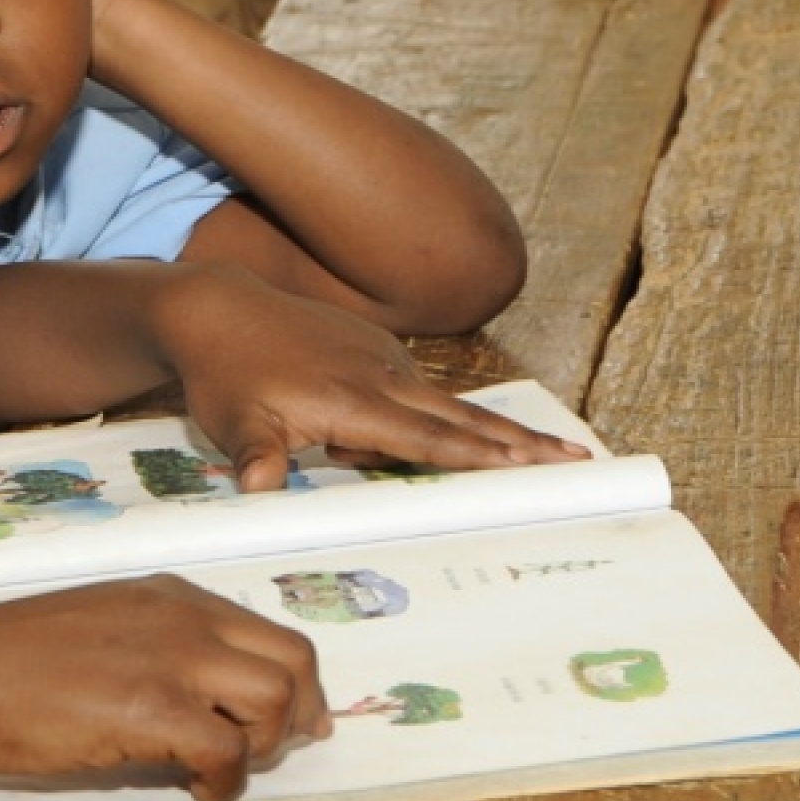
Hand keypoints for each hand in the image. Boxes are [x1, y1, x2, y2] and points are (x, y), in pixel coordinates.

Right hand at [0, 575, 328, 800]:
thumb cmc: (13, 658)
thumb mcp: (100, 625)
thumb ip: (154, 644)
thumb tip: (197, 697)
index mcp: (171, 598)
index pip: (267, 632)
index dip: (293, 681)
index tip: (294, 717)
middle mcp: (185, 619)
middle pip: (294, 659)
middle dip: (299, 712)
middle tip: (276, 750)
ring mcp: (173, 660)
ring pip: (277, 700)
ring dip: (262, 745)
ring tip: (219, 766)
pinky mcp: (154, 708)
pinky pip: (230, 751)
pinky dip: (225, 780)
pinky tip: (197, 788)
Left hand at [158, 267, 589, 488]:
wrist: (218, 310)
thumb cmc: (225, 375)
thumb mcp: (233, 423)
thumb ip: (255, 457)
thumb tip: (258, 490)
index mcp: (353, 400)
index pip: (426, 437)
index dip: (477, 456)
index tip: (528, 468)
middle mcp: (380, 377)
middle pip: (462, 418)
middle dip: (522, 442)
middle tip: (580, 460)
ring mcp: (383, 361)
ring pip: (446, 408)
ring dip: (491, 435)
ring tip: (535, 454)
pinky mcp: (377, 353)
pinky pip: (421, 395)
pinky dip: (446, 419)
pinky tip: (440, 439)